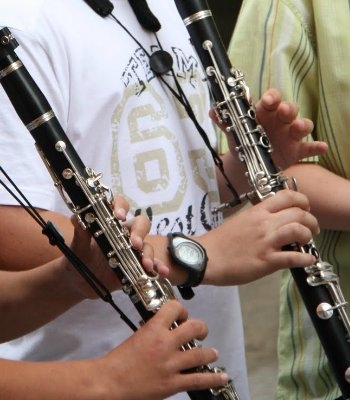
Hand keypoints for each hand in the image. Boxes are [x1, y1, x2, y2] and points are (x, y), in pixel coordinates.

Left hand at [63, 195, 167, 298]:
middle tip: (135, 244)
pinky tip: (163, 272)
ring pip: (147, 245)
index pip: (120, 206)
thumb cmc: (78, 258)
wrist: (79, 283)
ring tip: (146, 265)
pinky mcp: (137, 266)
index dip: (121, 207)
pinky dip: (159, 267)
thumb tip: (76, 217)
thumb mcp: (77, 246)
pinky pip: (152, 264)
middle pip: (140, 224)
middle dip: (140, 232)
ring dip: (149, 254)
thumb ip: (80, 233)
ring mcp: (132, 250)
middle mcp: (124, 234)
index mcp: (110, 223)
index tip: (119, 216)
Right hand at [96, 300, 227, 399]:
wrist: (109, 383)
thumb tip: (164, 330)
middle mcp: (165, 344)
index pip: (174, 308)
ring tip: (212, 352)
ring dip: (209, 352)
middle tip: (201, 332)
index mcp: (154, 329)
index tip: (182, 316)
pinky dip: (213, 378)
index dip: (181, 309)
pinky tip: (221, 376)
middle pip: (194, 328)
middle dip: (201, 328)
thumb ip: (152, 331)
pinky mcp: (172, 384)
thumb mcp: (136, 337)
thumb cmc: (117, 361)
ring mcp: (171, 365)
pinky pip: (198, 380)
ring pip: (200, 354)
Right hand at [199, 190, 319, 284]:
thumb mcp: (240, 222)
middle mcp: (264, 223)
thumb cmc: (220, 241)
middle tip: (311, 229)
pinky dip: (306, 258)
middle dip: (311, 221)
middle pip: (298, 213)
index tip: (305, 208)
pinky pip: (293, 257)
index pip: (287, 197)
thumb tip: (273, 223)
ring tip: (307, 242)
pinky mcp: (266, 261)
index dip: (302, 200)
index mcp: (257, 212)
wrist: (206, 257)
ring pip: (299, 230)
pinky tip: (307, 259)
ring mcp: (266, 242)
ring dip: (308, 236)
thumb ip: (258, 220)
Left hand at [211, 88, 326, 169]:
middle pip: (289, 109)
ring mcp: (290, 135)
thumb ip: (225, 121)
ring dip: (303, 125)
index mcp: (266, 112)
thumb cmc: (243, 141)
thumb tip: (212, 111)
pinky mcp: (296, 150)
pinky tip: (321, 147)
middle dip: (288, 109)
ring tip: (299, 128)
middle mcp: (280, 121)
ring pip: (302, 126)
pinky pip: (309, 148)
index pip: (272, 99)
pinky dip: (316, 147)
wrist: (247, 162)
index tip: (269, 101)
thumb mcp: (234, 131)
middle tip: (282, 112)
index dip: (272, 97)